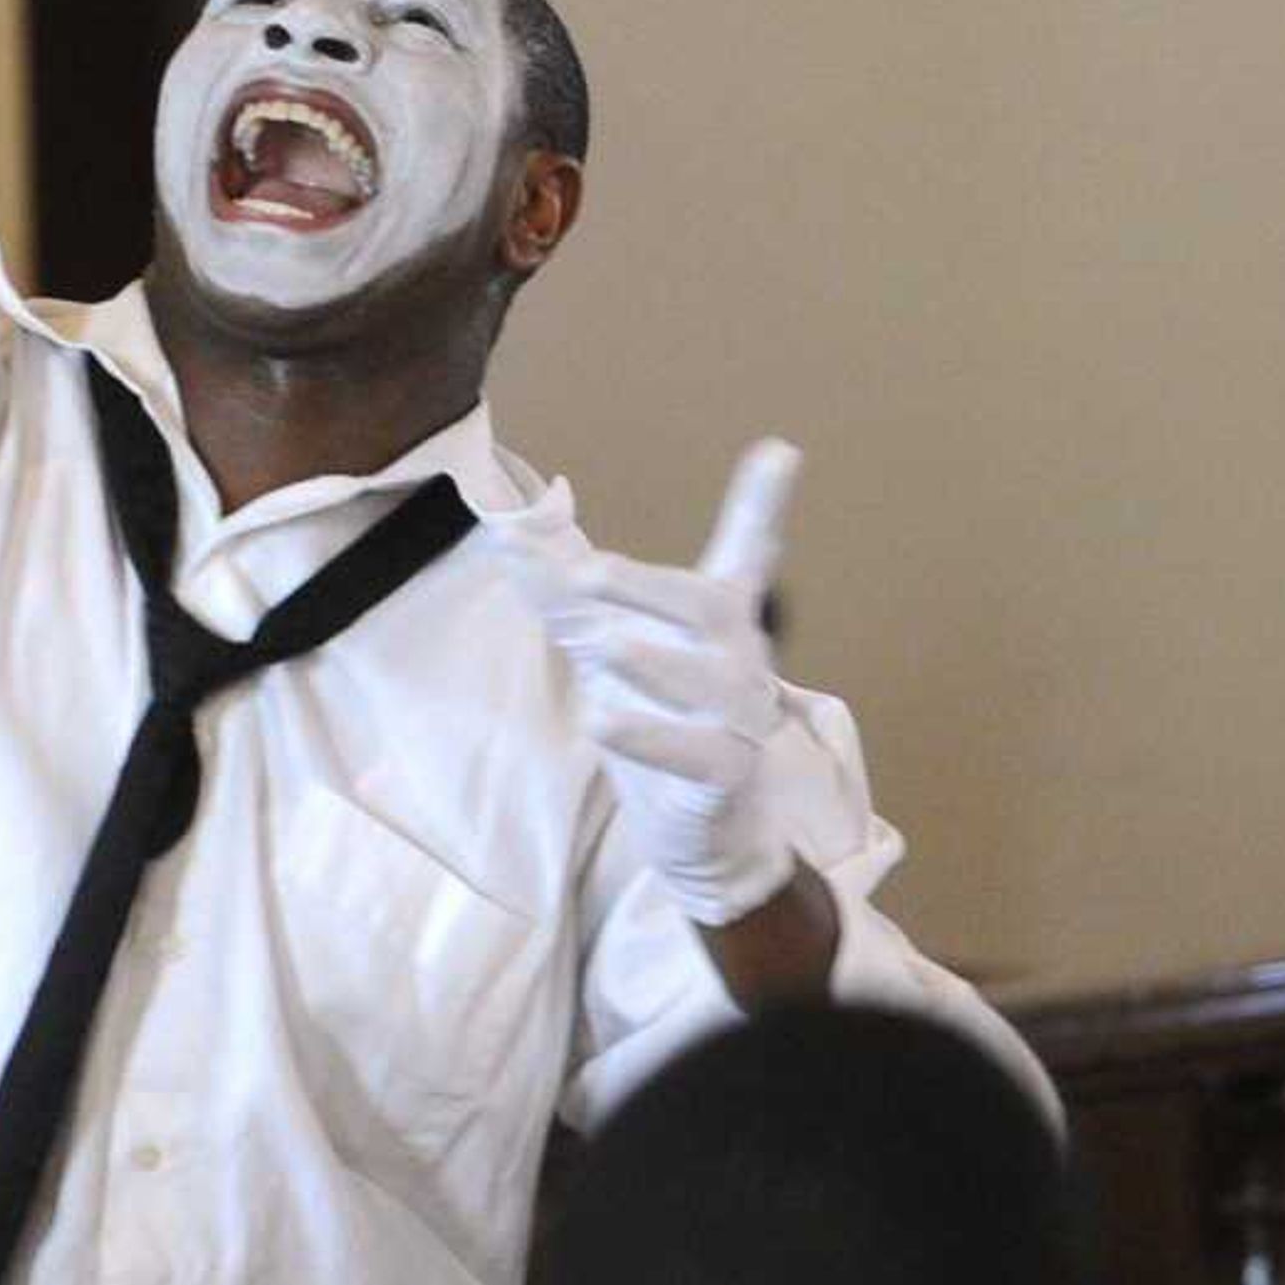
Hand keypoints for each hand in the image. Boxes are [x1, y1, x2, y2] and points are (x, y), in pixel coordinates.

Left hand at [527, 441, 805, 926]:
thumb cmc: (664, 720)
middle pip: (708, 606)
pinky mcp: (729, 775)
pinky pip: (697, 753)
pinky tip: (602, 721)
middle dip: (646, 586)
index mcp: (720, 620)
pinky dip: (649, 736)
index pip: (748, 552)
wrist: (707, 831)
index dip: (762, 505)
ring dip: (649, 661)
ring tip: (601, 644)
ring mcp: (740, 718)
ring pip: (706, 680)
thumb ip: (563, 589)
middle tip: (584, 576)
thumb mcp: (610, 646)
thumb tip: (505, 529)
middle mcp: (739, 660)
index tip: (779, 452)